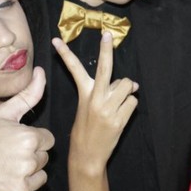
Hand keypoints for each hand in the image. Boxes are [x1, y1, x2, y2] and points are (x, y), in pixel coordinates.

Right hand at [0, 67, 87, 190]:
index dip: (33, 141)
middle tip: (4, 158)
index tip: (14, 142)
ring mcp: (21, 183)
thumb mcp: (4, 113)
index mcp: (27, 138)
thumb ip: (29, 94)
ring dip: (28, 177)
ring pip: (42, 179)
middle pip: (45, 161)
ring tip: (3, 171)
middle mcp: (26, 161)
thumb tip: (43, 71)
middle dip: (30, 159)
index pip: (49, 141)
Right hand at [54, 32, 138, 173]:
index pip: (74, 70)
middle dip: (106, 50)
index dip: (66, 54)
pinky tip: (121, 115)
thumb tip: (133, 84)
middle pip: (105, 69)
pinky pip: (133, 102)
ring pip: (127, 85)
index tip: (57, 40)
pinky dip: (130, 105)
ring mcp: (107, 109)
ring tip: (118, 103)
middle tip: (108, 34)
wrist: (87, 155)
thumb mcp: (89, 108)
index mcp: (84, 95)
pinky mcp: (119, 120)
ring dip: (127, 91)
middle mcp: (95, 99)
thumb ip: (108, 92)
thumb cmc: (87, 130)